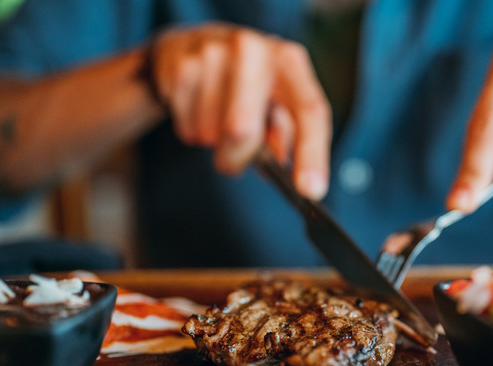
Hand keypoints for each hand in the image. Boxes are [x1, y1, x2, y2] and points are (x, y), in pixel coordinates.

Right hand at [148, 24, 331, 199]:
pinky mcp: (181, 64)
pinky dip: (192, 131)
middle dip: (237, 156)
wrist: (195, 46)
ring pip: (210, 134)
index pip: (309, 110)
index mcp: (289, 62)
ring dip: (213, 142)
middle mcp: (254, 49)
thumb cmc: (248, 85)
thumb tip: (282, 166)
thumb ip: (286, 137)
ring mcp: (213, 53)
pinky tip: (198, 107)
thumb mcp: (276, 104)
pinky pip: (186, 127)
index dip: (312, 154)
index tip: (310, 191)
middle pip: (243, 129)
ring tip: (217, 116)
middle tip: (234, 157)